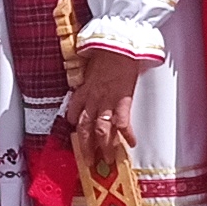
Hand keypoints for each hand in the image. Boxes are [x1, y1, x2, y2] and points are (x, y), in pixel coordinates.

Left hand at [61, 44, 145, 178]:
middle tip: (88, 161)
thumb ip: (90, 74)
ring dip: (104, 147)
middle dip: (86, 147)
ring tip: (107, 160)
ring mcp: (107, 100)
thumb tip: (90, 72)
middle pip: (85, 128)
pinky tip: (130, 144)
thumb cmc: (107, 51)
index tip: (76, 135)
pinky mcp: (123, 100)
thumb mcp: (92, 63)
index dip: (76, 125)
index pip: (75, 111)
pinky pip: (122, 123)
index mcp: (84, 89)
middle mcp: (93, 98)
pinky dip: (126, 135)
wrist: (117, 44)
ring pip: (101, 130)